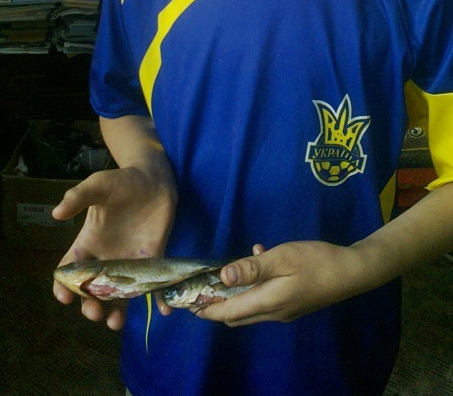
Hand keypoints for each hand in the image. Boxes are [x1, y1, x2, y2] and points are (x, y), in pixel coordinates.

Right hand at [52, 165, 176, 329]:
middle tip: (95, 312)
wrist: (153, 178)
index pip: (71, 270)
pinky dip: (158, 300)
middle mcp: (107, 258)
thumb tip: (56, 213)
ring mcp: (130, 262)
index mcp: (89, 243)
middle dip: (91, 305)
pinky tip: (163, 310)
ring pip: (120, 295)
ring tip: (116, 323)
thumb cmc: (122, 181)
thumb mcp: (98, 185)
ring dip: (117, 312)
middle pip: (94, 290)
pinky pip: (154, 285)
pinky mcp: (153, 260)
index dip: (64, 286)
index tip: (64, 297)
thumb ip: (78, 196)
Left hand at [195, 241, 363, 326]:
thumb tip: (221, 278)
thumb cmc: (316, 262)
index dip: (206, 310)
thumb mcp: (282, 258)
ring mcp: (285, 310)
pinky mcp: (294, 303)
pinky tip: (261, 257)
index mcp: (267, 303)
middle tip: (201, 286)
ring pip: (250, 306)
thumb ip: (252, 268)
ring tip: (229, 267)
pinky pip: (265, 299)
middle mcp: (273, 313)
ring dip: (236, 292)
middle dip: (216, 304)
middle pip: (236, 314)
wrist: (353, 272)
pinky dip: (255, 285)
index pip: (227, 313)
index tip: (187, 303)